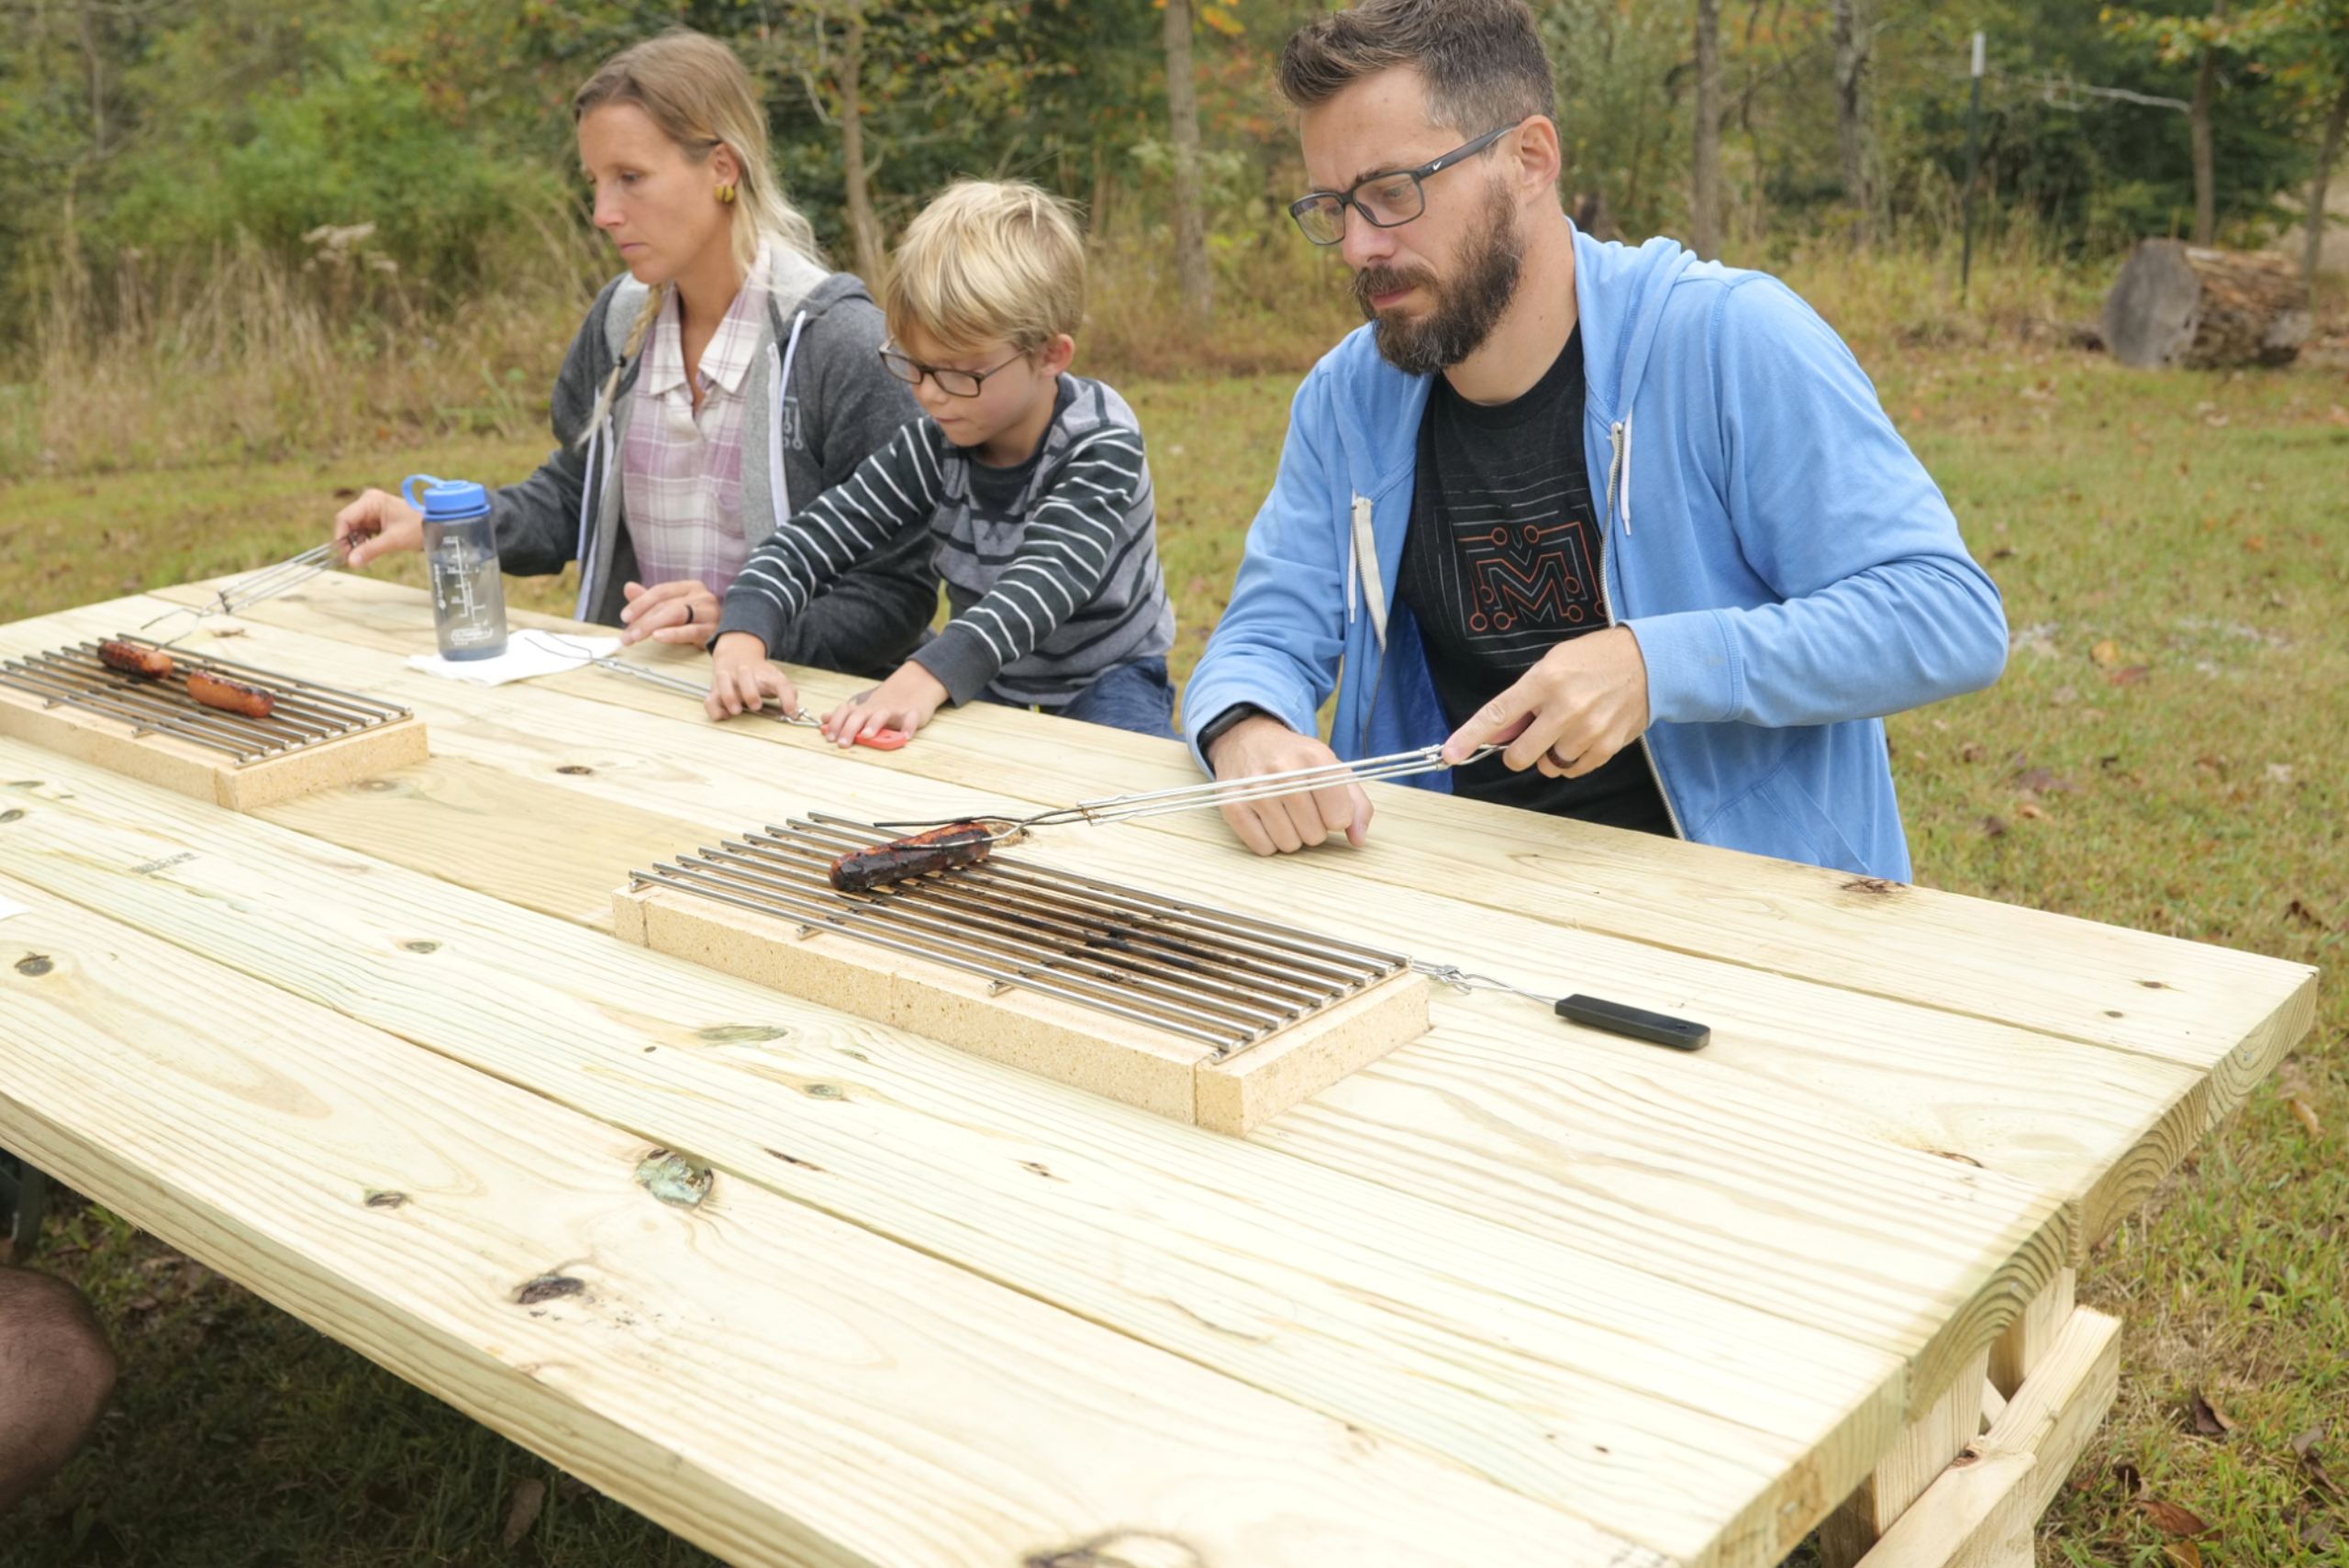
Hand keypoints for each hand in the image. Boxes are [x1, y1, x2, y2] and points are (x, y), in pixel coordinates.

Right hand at [333, 489, 421, 569]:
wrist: (434, 525)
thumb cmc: (417, 527)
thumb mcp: (394, 540)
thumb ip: (371, 550)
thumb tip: (351, 562)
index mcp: (371, 501)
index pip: (344, 518)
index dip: (340, 537)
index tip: (344, 555)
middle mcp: (367, 502)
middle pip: (346, 524)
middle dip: (348, 542)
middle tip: (353, 559)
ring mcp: (370, 510)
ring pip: (352, 529)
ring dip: (356, 543)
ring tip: (365, 555)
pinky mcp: (374, 519)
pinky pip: (361, 531)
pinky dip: (363, 542)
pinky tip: (371, 549)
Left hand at [620, 580, 723, 647]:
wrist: (734, 633)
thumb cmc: (699, 620)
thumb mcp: (673, 607)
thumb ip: (650, 599)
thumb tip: (629, 588)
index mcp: (690, 587)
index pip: (661, 591)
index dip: (640, 603)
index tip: (625, 616)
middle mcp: (701, 596)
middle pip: (666, 604)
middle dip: (642, 620)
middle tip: (627, 635)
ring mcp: (709, 612)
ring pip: (677, 614)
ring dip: (652, 626)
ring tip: (636, 636)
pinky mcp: (714, 630)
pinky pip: (691, 631)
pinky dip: (673, 634)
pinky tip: (658, 637)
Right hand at [705, 631, 798, 719]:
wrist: (736, 655)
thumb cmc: (759, 674)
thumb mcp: (776, 679)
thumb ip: (787, 693)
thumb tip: (795, 712)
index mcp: (765, 675)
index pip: (779, 683)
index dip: (787, 698)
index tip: (791, 712)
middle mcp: (745, 674)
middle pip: (744, 675)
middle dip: (749, 691)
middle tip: (756, 706)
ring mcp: (728, 680)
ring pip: (723, 681)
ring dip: (728, 696)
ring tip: (736, 711)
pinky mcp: (715, 690)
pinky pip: (710, 699)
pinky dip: (714, 708)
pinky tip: (723, 716)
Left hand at [823, 662, 946, 746]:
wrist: (916, 683)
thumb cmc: (888, 702)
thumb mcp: (867, 708)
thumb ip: (847, 715)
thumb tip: (825, 718)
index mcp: (865, 709)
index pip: (845, 712)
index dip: (836, 723)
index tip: (830, 737)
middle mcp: (877, 708)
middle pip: (860, 715)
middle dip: (849, 728)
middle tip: (842, 743)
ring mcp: (895, 710)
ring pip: (882, 715)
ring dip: (873, 724)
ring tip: (866, 736)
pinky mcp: (913, 712)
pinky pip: (911, 719)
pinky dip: (908, 727)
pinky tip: (904, 736)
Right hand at [1204, 714, 1371, 854]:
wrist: (1247, 741)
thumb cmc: (1296, 760)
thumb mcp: (1331, 769)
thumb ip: (1356, 804)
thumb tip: (1358, 840)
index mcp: (1314, 758)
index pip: (1340, 818)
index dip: (1337, 818)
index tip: (1327, 807)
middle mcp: (1283, 771)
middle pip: (1315, 835)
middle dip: (1313, 827)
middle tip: (1301, 807)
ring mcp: (1255, 790)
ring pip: (1289, 844)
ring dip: (1291, 834)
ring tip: (1283, 811)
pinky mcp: (1233, 806)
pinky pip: (1264, 848)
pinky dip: (1268, 840)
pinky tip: (1265, 818)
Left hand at [1441, 626, 1650, 778]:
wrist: (1649, 663)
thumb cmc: (1593, 660)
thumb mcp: (1551, 665)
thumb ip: (1523, 700)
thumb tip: (1497, 732)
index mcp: (1545, 681)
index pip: (1498, 714)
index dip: (1470, 737)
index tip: (1451, 753)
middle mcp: (1565, 707)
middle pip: (1520, 755)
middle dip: (1517, 753)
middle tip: (1529, 736)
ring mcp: (1588, 730)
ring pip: (1548, 765)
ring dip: (1549, 753)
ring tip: (1567, 728)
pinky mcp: (1607, 747)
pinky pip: (1572, 771)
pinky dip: (1570, 761)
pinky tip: (1582, 737)